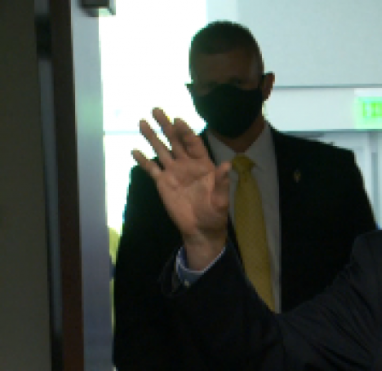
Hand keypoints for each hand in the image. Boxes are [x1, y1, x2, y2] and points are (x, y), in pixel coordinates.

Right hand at [132, 108, 232, 268]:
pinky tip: (134, 150)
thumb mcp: (221, 200)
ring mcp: (174, 172)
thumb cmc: (215, 214)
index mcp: (204, 165)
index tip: (178, 120)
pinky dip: (143, 160)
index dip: (186, 131)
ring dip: (152, 137)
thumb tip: (227, 165)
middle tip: (156, 109)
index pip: (193, 143)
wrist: (201, 229)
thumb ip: (221, 182)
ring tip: (142, 122)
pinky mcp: (163, 183)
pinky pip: (151, 169)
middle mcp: (187, 164)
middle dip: (166, 125)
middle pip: (175, 141)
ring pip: (162, 150)